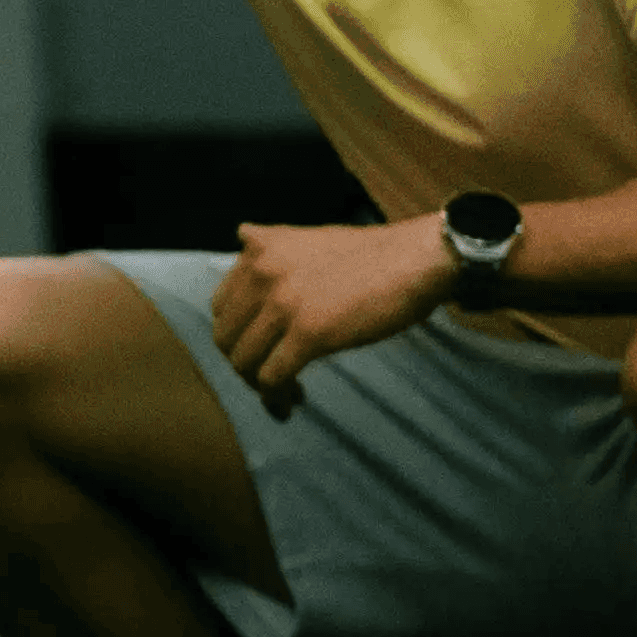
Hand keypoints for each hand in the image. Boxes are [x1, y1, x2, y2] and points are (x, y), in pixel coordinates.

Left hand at [207, 215, 454, 417]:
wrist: (415, 260)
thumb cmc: (370, 255)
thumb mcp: (308, 238)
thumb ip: (273, 245)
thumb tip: (242, 234)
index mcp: (259, 249)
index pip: (220, 306)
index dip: (235, 336)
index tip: (257, 351)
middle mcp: (262, 273)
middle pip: (227, 338)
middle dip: (244, 365)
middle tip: (269, 379)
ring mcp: (283, 303)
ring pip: (245, 362)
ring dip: (259, 387)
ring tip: (284, 395)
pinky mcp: (309, 333)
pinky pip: (273, 378)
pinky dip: (276, 398)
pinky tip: (292, 402)